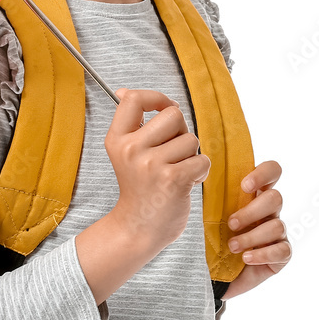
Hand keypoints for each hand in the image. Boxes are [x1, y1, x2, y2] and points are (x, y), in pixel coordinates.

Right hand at [105, 87, 210, 249]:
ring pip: (191, 139)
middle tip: (171, 153)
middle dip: (180, 131)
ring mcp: (151, 165)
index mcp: (117, 139)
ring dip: (190, 156)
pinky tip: (185, 184)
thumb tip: (123, 91)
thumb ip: (129, 122)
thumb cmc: (139, 188)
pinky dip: (199, 172)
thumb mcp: (124, 152)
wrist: (138, 229)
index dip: (156, 98)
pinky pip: (201, 160)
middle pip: (173, 115)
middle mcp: (131, 149)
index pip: (133, 99)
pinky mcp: (173, 180)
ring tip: (176, 172)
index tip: (162, 109)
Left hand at [222, 160, 290, 300]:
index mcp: (253, 194)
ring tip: (231, 246)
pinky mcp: (280, 255)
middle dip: (251, 211)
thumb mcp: (208, 213)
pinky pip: (282, 250)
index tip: (244, 186)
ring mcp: (277, 233)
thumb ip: (211, 194)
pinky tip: (245, 258)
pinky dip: (262, 254)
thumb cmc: (209, 237)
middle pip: (275, 198)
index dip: (263, 174)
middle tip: (230, 223)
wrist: (210, 273)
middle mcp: (268, 211)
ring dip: (252, 236)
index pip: (271, 171)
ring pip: (277, 225)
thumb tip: (199, 172)